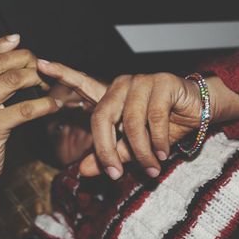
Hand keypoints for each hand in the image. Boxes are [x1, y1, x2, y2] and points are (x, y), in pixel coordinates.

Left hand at [39, 63, 238, 179]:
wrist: (198, 112)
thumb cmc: (163, 127)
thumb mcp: (132, 145)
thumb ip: (109, 154)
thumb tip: (83, 170)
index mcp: (111, 96)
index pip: (82, 84)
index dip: (61, 74)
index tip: (40, 64)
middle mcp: (121, 85)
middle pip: (101, 117)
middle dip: (106, 149)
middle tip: (113, 174)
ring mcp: (141, 81)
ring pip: (131, 122)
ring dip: (141, 151)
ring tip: (152, 167)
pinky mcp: (161, 82)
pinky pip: (154, 118)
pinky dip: (158, 141)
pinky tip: (164, 152)